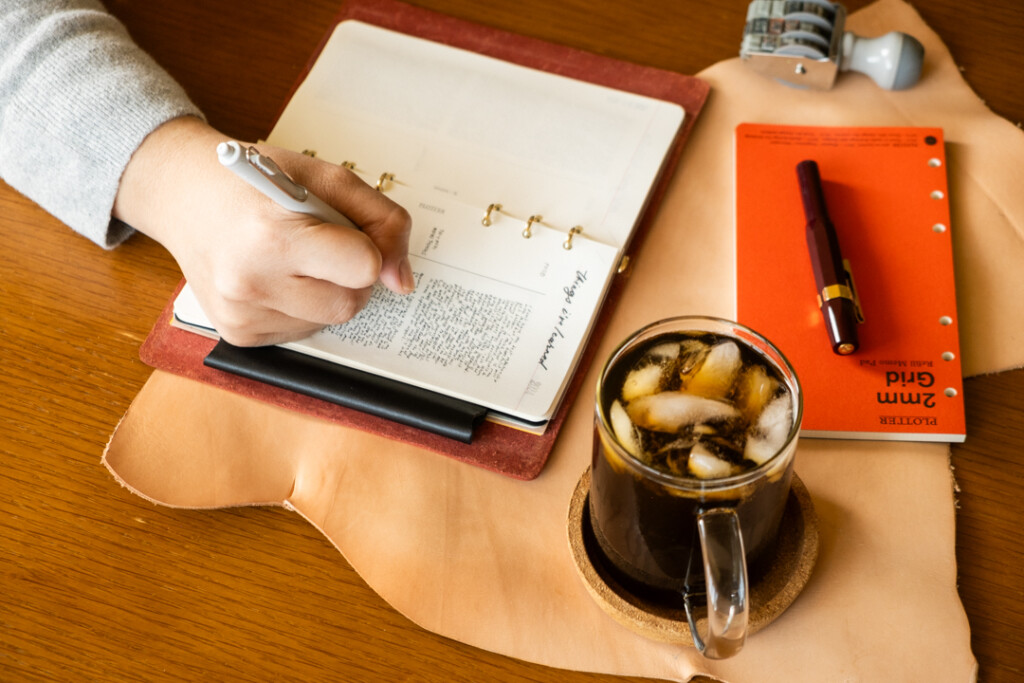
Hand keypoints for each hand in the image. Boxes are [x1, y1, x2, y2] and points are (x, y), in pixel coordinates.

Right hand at [113, 116, 412, 345]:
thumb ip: (382, 220)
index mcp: (273, 235)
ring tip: (292, 256)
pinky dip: (302, 306)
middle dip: (349, 274)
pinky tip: (275, 276)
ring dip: (326, 291)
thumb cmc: (255, 180)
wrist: (182, 194)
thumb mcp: (326, 177)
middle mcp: (250, 281)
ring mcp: (241, 314)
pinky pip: (302, 331)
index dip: (368, 248)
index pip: (363, 268)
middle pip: (350, 302)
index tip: (347, 231)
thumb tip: (402, 281)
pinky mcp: (238, 335)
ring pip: (329, 321)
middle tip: (320, 242)